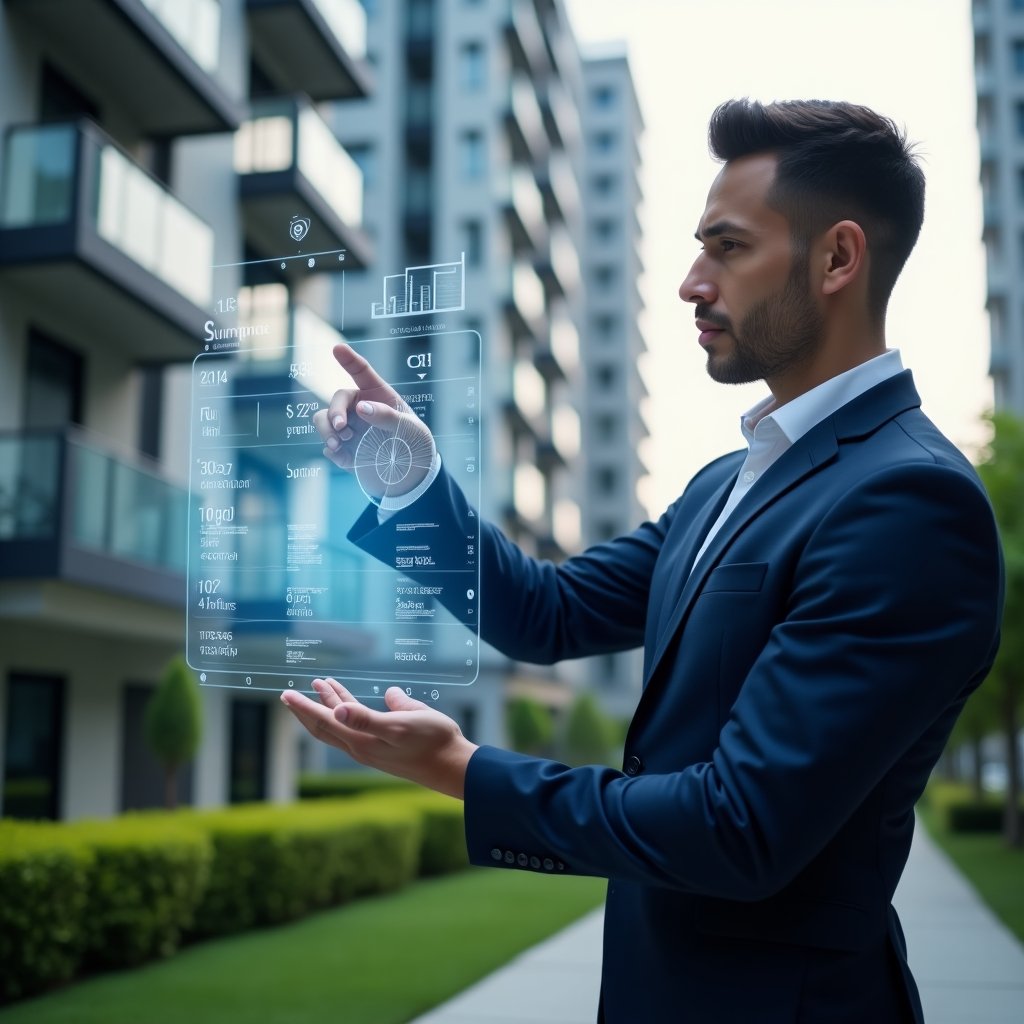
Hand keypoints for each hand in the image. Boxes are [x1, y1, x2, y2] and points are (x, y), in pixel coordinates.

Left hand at [280, 678, 477, 798]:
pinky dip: (347, 710)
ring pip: (340, 724)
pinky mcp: (383, 745)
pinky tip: (353, 699)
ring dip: (328, 704)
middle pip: (325, 726)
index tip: (286, 694)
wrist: (453, 766)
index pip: (324, 721)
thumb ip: (367, 718)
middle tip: (289, 693)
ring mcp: (371, 748)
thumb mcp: (401, 725)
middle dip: (307, 707)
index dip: (304, 707)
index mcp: (361, 741)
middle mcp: (361, 747)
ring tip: (320, 685)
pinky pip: (355, 726)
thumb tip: (338, 709)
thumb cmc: (432, 742)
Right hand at [312, 343, 435, 500]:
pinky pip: (328, 446)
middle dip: (335, 412)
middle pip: (337, 400)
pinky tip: (344, 459)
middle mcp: (360, 408)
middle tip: (341, 428)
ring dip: (326, 430)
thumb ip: (387, 416)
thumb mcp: (410, 428)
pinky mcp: (343, 450)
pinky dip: (332, 451)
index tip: (337, 348)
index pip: (361, 372)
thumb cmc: (415, 442)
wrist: (413, 475)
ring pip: (324, 420)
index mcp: (378, 395)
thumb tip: (361, 407)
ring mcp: (350, 429)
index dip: (349, 359)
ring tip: (339, 445)